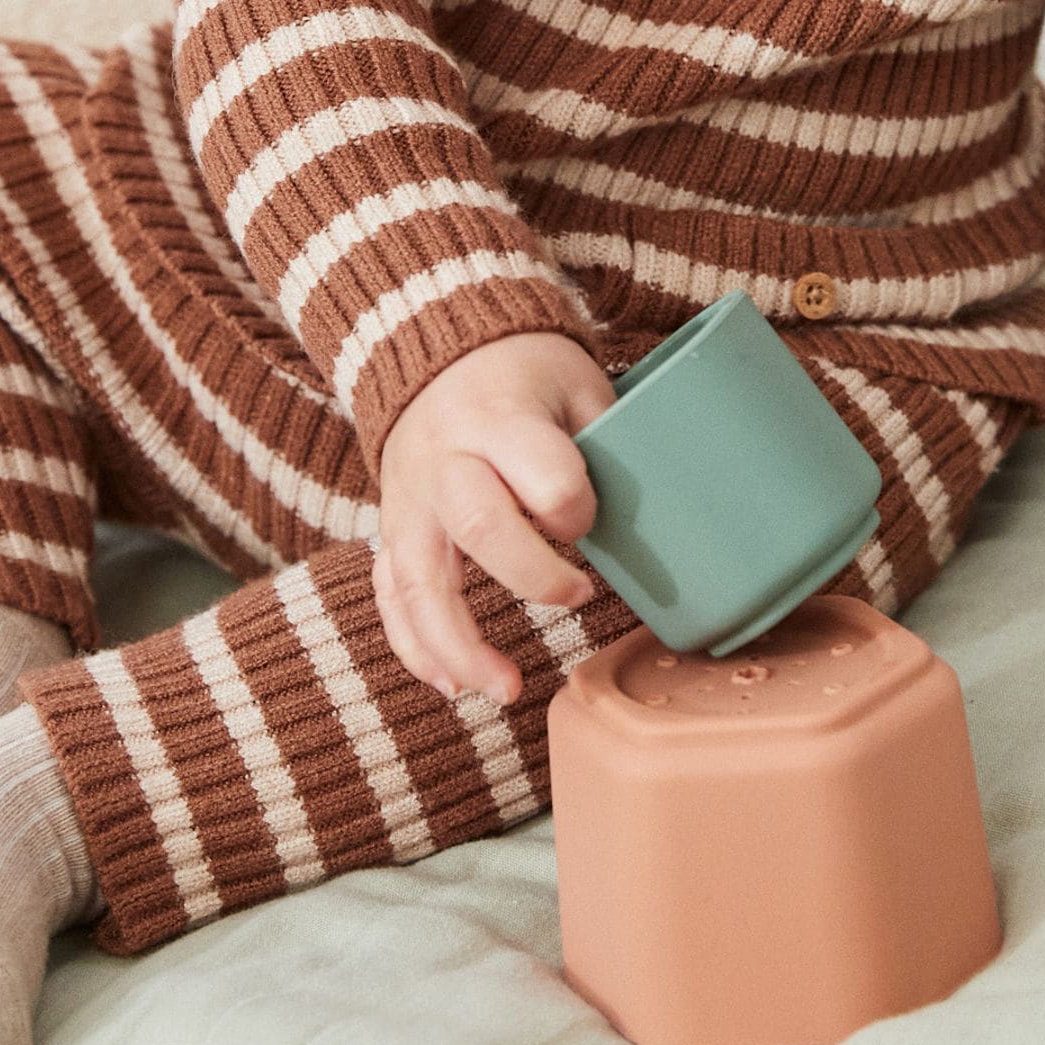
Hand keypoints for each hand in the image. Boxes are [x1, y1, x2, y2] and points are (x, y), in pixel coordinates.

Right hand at [372, 332, 614, 705]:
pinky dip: (414, 646)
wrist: (440, 354)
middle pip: (477, 525)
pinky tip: (452, 685)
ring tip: (505, 690)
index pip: (544, 473)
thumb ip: (607, 443)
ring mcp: (410, 500)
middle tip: (579, 596)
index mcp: (501, 419)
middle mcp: (446, 460)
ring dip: (458, 644)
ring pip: (417, 580)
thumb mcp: (577, 384)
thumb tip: (654, 518)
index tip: (593, 520)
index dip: (577, 506)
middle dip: (532, 576)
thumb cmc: (525, 374)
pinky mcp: (393, 529)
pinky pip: (389, 594)